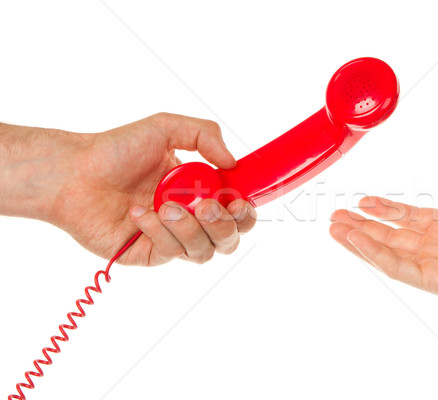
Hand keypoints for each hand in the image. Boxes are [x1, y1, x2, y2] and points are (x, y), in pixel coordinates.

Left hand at [47, 113, 255, 265]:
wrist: (75, 173)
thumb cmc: (117, 150)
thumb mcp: (165, 128)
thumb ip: (205, 135)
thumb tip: (233, 163)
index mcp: (201, 191)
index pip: (237, 211)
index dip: (246, 212)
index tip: (238, 200)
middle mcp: (190, 218)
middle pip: (228, 238)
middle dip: (224, 225)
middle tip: (208, 207)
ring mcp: (171, 238)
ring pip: (204, 251)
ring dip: (190, 229)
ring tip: (166, 206)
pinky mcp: (150, 254)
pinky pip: (171, 253)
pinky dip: (159, 232)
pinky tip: (139, 214)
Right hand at [330, 145, 437, 307]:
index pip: (407, 217)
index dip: (383, 208)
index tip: (362, 200)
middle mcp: (437, 246)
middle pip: (389, 234)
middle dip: (361, 225)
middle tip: (334, 216)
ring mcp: (433, 264)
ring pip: (386, 251)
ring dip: (358, 240)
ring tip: (333, 228)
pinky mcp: (433, 280)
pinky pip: (396, 266)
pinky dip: (373, 253)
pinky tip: (354, 239)